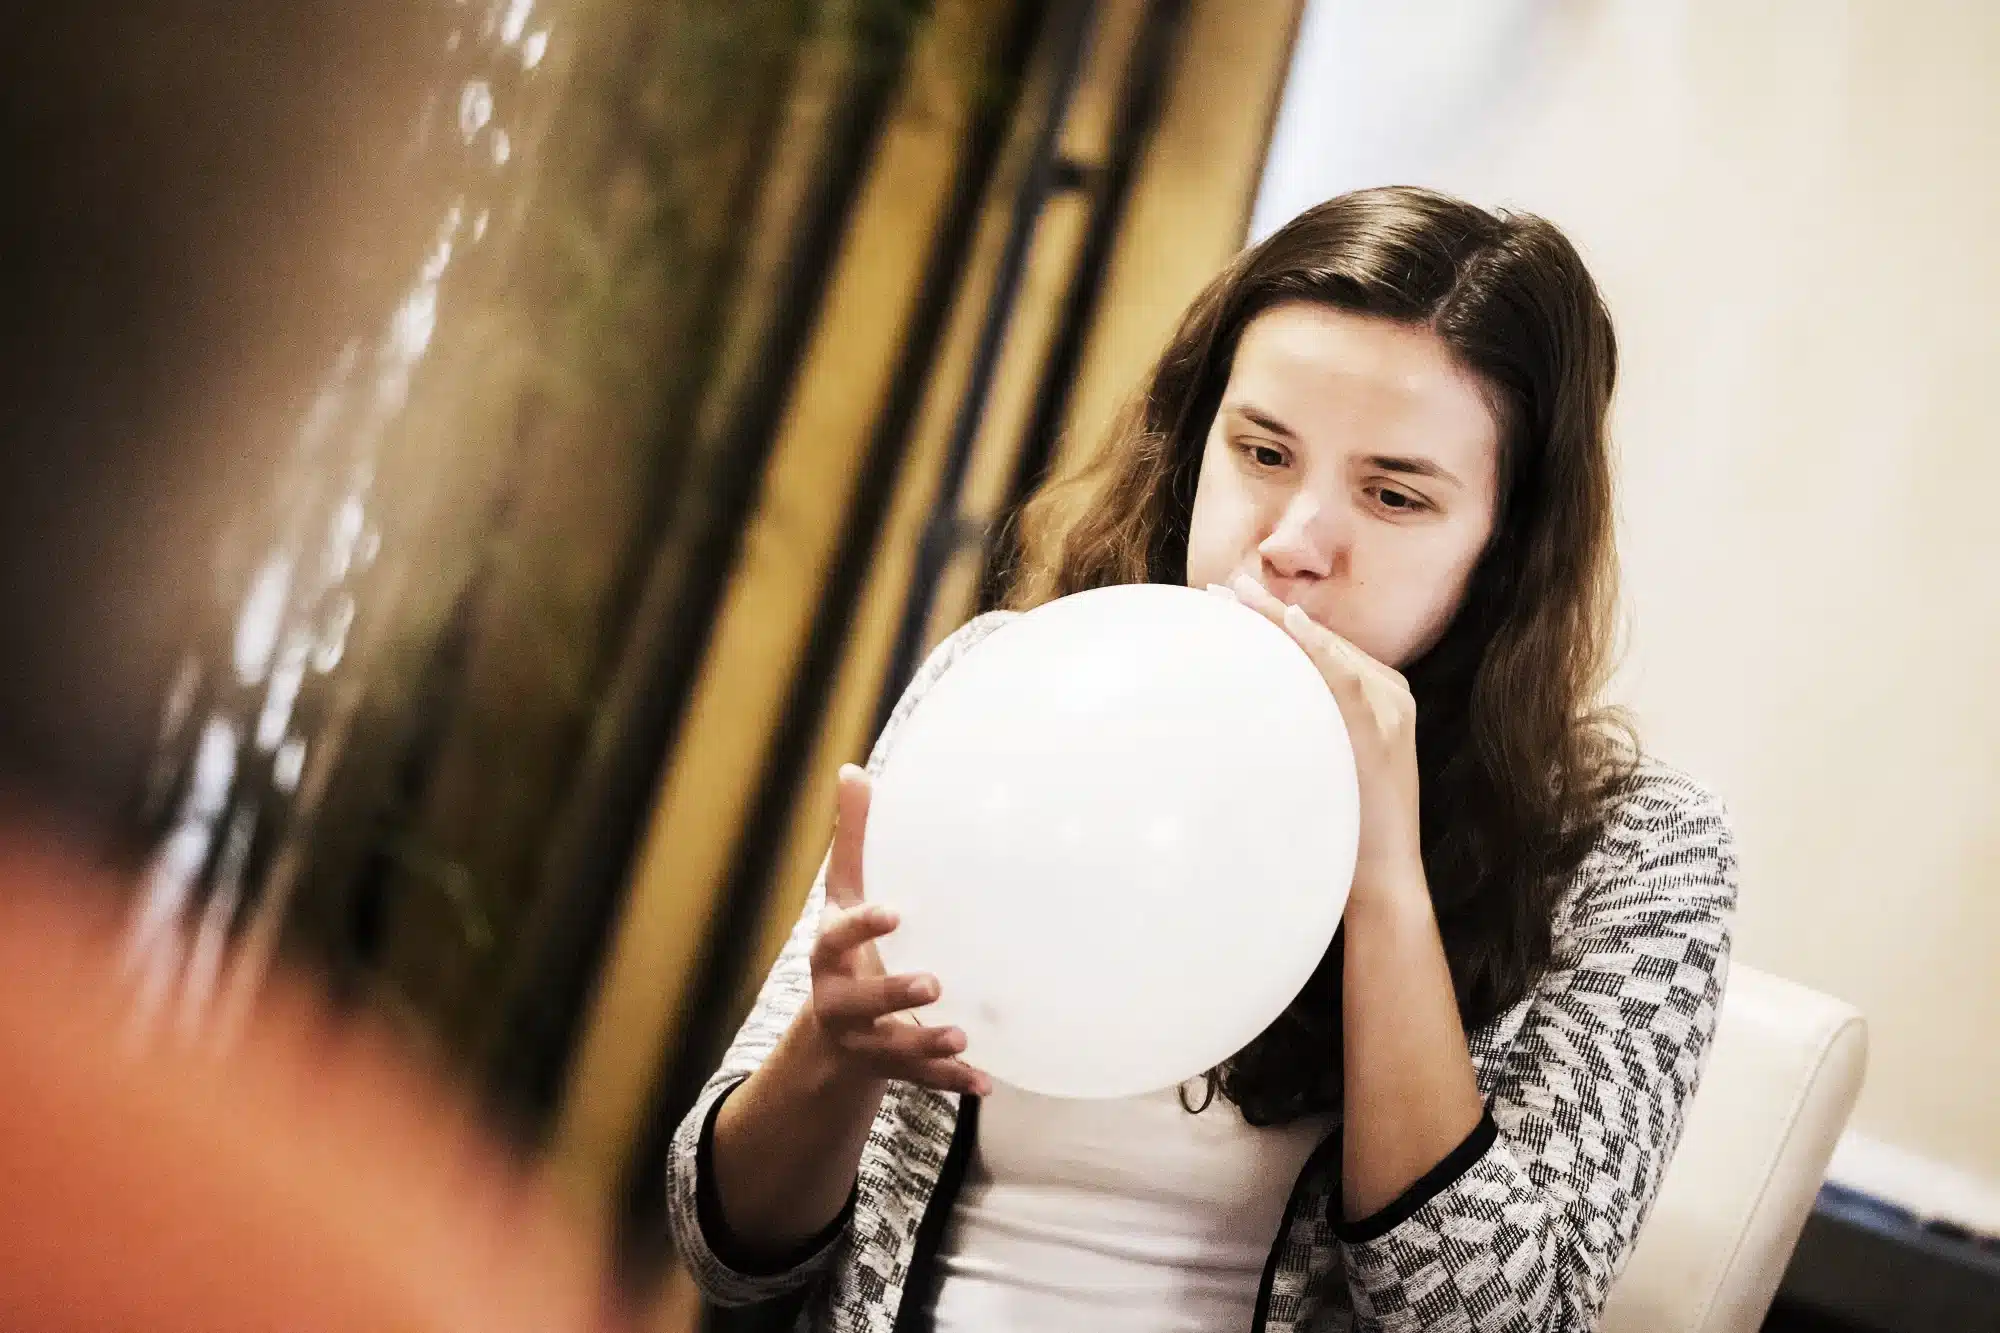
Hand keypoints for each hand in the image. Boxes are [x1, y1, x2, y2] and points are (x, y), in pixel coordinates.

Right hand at [805, 765, 991, 1096]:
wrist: (832, 1033)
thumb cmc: (847, 945)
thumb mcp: (844, 894)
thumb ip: (856, 840)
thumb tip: (855, 770)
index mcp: (829, 954)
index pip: (838, 938)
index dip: (863, 927)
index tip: (894, 913)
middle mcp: (840, 1001)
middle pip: (862, 1001)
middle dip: (894, 994)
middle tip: (934, 982)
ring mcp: (865, 1039)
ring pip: (891, 1048)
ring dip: (925, 1045)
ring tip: (962, 1035)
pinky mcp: (891, 1068)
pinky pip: (921, 1080)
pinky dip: (952, 1081)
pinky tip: (986, 1081)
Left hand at [1213, 577, 1425, 899]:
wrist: (1381, 881)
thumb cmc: (1340, 828)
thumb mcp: (1321, 765)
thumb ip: (1305, 727)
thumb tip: (1247, 709)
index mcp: (1380, 697)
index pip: (1323, 647)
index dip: (1276, 620)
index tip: (1229, 598)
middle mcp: (1391, 695)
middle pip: (1323, 641)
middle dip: (1269, 613)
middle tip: (1219, 587)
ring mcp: (1390, 710)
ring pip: (1330, 651)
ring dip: (1279, 620)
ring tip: (1234, 596)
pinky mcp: (1381, 732)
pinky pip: (1344, 679)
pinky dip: (1315, 649)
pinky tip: (1289, 623)